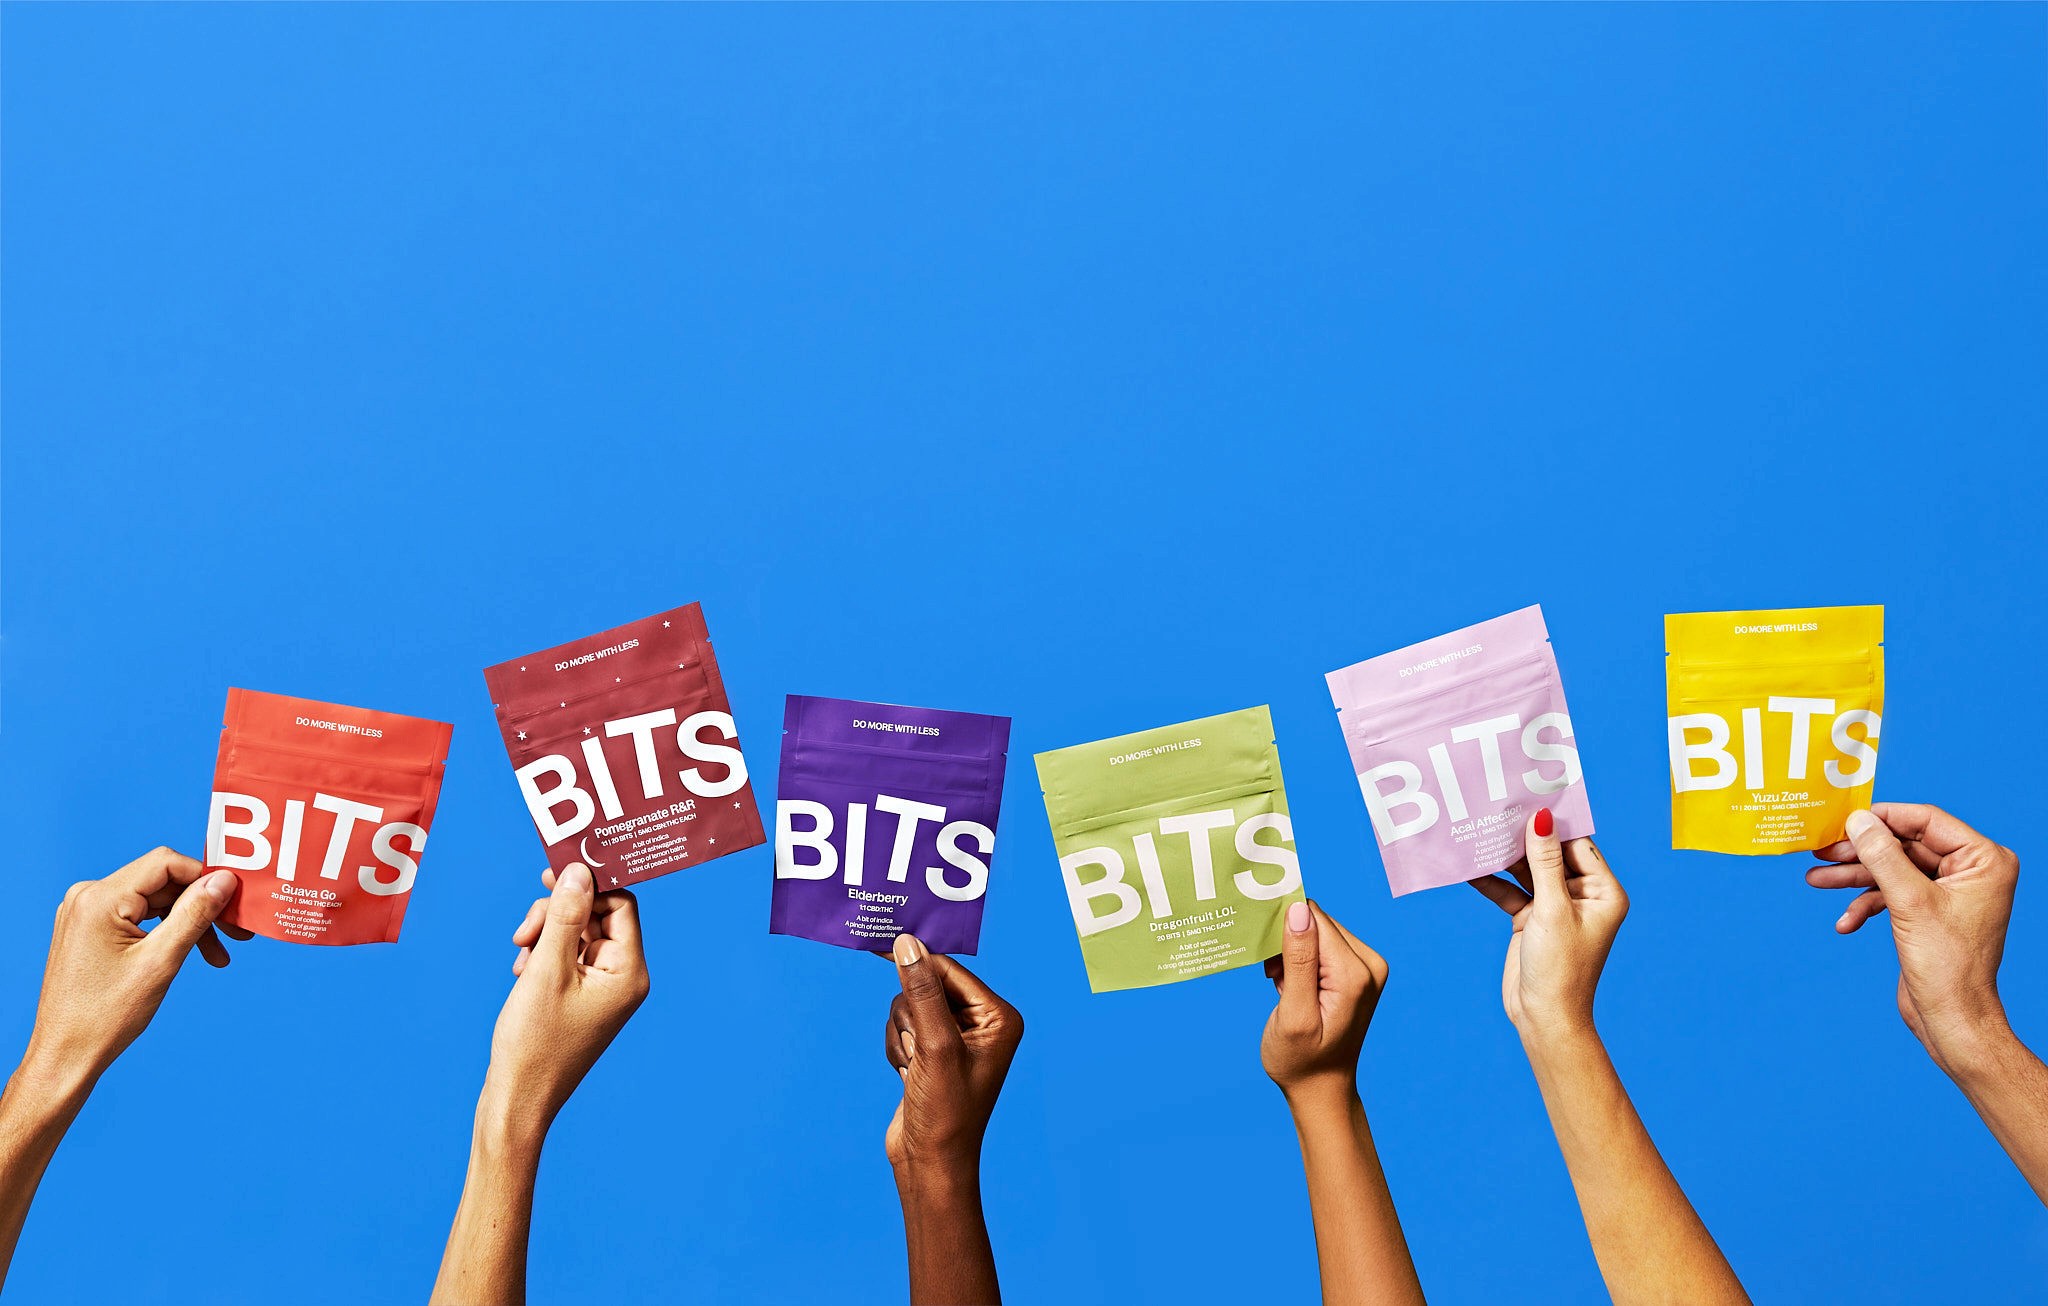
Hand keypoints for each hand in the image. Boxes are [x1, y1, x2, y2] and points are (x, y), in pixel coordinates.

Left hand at [22, 847, 248, 1091]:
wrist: (65, 1055)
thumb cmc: (105, 1016)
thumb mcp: (161, 961)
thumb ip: (194, 914)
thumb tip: (224, 880)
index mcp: (99, 899)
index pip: (166, 863)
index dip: (206, 877)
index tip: (236, 900)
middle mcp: (88, 897)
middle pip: (162, 883)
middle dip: (202, 906)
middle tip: (237, 933)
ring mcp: (86, 914)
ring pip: (154, 902)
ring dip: (188, 922)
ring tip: (217, 954)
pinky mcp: (89, 930)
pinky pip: (139, 917)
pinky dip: (167, 932)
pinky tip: (189, 953)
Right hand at [494, 863, 649, 1141]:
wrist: (517, 1099)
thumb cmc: (534, 1042)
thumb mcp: (547, 970)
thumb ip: (564, 916)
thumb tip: (580, 871)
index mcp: (629, 972)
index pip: (621, 905)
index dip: (588, 886)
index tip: (550, 875)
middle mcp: (623, 979)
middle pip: (596, 916)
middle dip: (558, 915)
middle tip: (524, 930)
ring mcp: (603, 990)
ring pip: (577, 935)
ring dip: (546, 936)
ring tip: (520, 958)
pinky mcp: (582, 998)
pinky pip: (567, 958)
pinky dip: (543, 956)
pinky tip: (522, 973)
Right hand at [882, 935, 1021, 1176]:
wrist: (930, 1162)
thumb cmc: (945, 1111)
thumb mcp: (935, 1046)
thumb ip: (922, 992)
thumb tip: (907, 944)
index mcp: (998, 1017)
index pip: (950, 971)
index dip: (917, 963)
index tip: (881, 946)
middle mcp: (982, 1023)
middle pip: (927, 987)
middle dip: (912, 1017)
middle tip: (917, 1049)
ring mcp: (956, 1038)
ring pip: (909, 1006)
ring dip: (903, 1036)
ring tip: (914, 1069)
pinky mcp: (933, 1051)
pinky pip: (903, 1027)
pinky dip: (897, 1048)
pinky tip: (908, 1076)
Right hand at [1261, 900, 1388, 1103]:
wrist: (1321, 1090)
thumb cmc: (1301, 1061)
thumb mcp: (1294, 1013)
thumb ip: (1298, 960)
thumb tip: (1298, 909)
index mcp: (1355, 974)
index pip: (1314, 920)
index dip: (1284, 933)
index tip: (1270, 966)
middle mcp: (1370, 965)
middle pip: (1318, 923)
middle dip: (1288, 943)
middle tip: (1276, 980)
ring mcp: (1368, 968)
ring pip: (1317, 931)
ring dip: (1292, 953)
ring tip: (1284, 988)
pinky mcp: (1359, 972)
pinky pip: (1324, 945)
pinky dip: (1301, 960)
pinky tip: (1293, 986)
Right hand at [1470, 808, 1627, 1040]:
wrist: (1543, 1017)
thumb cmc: (1560, 968)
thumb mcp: (1552, 909)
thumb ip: (1544, 862)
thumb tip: (1542, 819)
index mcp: (1603, 892)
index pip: (1578, 844)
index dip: (1554, 822)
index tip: (1528, 796)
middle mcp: (1581, 896)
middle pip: (1550, 854)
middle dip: (1525, 836)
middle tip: (1497, 808)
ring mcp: (1554, 907)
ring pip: (1528, 871)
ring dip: (1505, 856)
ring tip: (1480, 830)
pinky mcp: (1531, 919)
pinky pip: (1511, 891)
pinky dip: (1492, 880)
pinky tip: (1469, 866)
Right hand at [1808, 804, 2018, 1069]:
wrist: (1952, 1019)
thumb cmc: (1948, 966)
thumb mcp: (1909, 903)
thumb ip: (1882, 856)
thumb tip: (1858, 820)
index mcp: (1983, 860)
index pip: (1927, 821)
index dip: (1883, 818)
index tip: (1844, 819)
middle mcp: (1970, 871)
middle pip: (1904, 845)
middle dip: (1861, 852)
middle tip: (1822, 850)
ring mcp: (1948, 892)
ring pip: (1893, 870)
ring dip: (1854, 877)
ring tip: (1816, 879)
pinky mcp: (1929, 912)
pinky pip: (1892, 895)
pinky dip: (1867, 905)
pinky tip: (1846, 922)